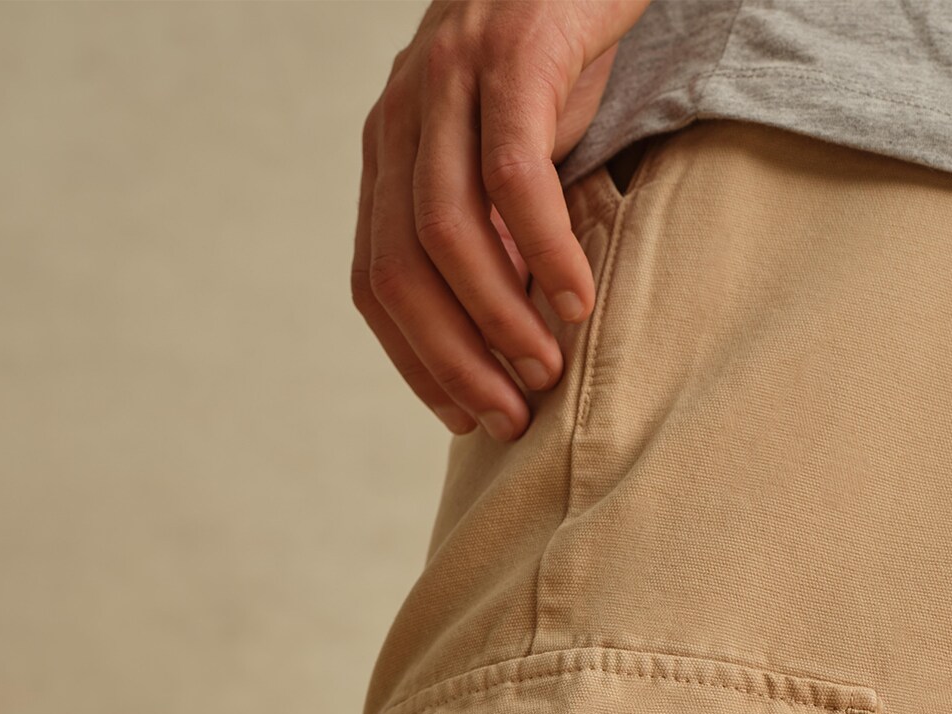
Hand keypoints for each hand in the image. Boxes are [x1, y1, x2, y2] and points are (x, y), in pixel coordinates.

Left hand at [352, 0, 652, 439]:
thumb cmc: (559, 64)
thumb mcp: (507, 156)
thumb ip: (491, 234)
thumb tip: (506, 345)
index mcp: (391, 152)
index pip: (374, 281)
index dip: (416, 362)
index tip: (465, 421)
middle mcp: (402, 114)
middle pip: (400, 266)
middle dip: (453, 358)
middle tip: (509, 416)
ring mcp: (449, 78)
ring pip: (445, 228)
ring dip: (496, 316)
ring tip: (545, 367)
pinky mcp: (511, 53)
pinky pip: (511, 173)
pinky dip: (542, 247)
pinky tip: (576, 298)